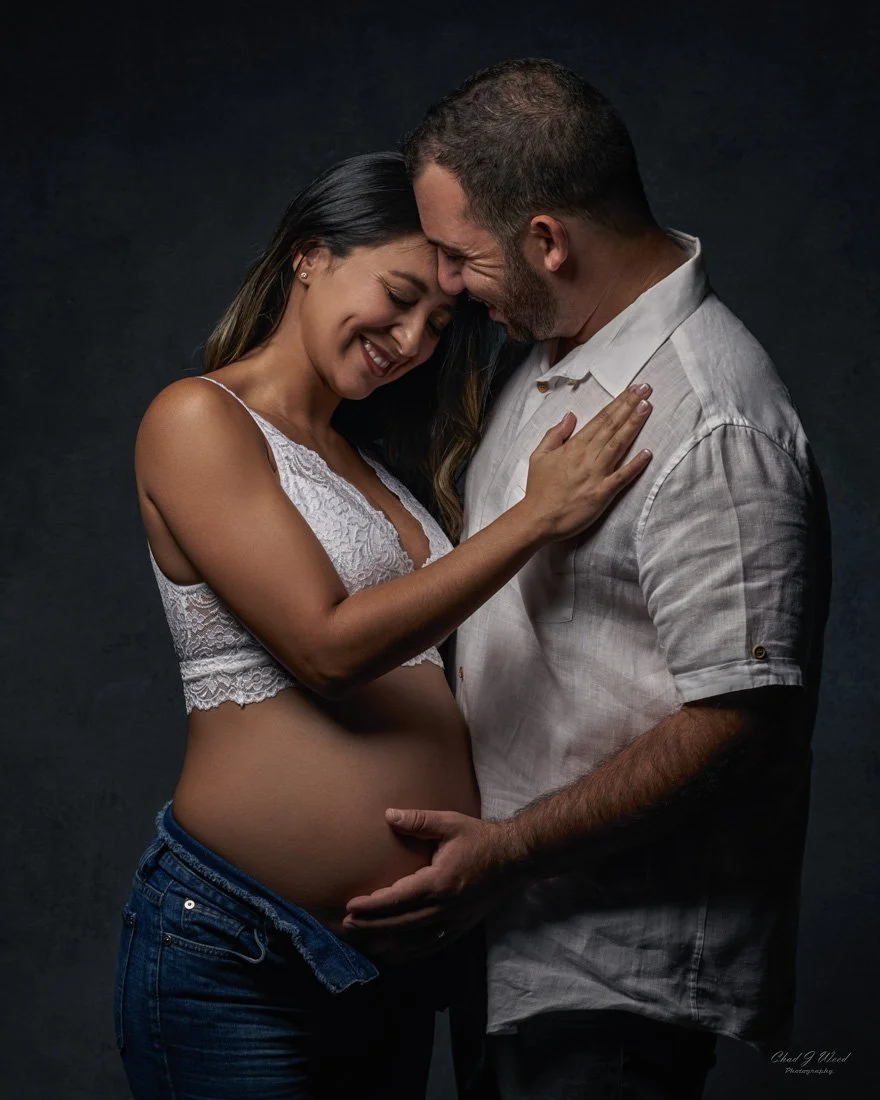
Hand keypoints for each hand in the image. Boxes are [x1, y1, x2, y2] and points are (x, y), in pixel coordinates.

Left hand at [342, 808, 521, 962]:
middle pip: (401, 924)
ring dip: (387, 942)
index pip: (398, 899)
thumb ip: (418, 821)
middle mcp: (445, 907)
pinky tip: (395, 955)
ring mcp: (454, 921)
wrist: (515, 858)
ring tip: (363, 942)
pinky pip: (432, 946)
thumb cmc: (480, 838)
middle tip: (347, 926)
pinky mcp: (461, 927)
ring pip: (414, 940)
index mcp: (439, 882)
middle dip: (372, 927)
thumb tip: (388, 814)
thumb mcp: (449, 824)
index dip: (372, 905)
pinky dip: (411, 953)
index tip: (350, 906)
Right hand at [523, 383, 652, 540]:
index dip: (617, 403)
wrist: (537, 518)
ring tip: (647, 407)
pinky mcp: (602, 494)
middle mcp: (587, 457)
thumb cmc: (538, 489)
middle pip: (612, 427)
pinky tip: (648, 453)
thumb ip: (555, 434)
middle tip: (646, 389)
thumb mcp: (539, 455)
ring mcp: (596, 475)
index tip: (632, 391)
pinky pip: (622, 477)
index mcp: (573, 447)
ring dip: (633, 425)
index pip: (600, 419)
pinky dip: (635, 465)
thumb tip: (570, 416)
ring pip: (618, 445)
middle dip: (630, 406)